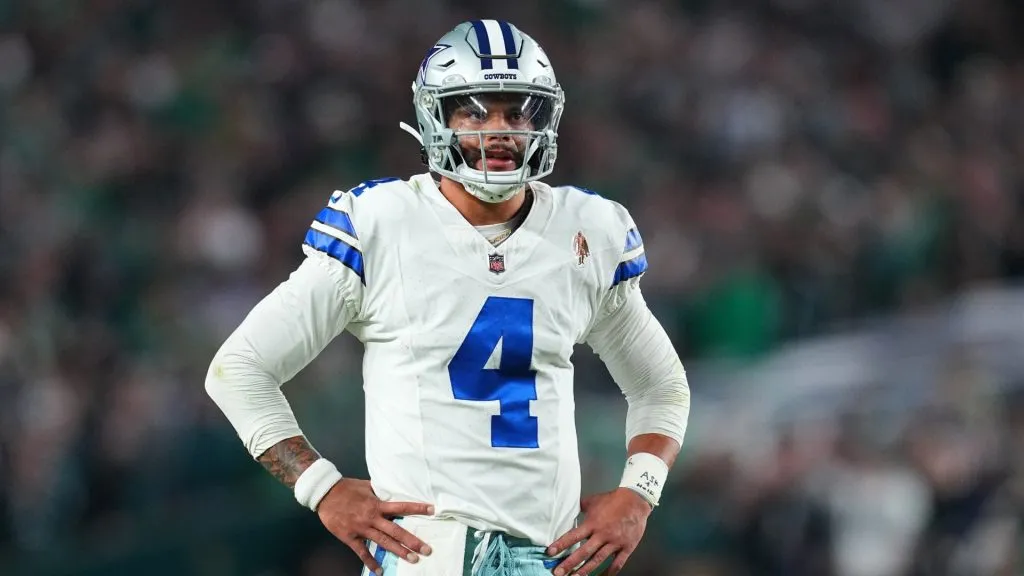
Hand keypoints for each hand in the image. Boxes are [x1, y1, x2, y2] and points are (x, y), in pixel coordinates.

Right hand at [317, 478, 434, 575]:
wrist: (325, 494)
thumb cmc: (346, 488)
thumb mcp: (366, 486)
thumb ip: (379, 491)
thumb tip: (392, 490)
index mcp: (377, 504)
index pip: (401, 507)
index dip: (417, 508)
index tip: (432, 510)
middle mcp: (372, 517)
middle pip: (396, 531)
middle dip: (412, 541)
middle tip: (426, 549)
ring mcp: (362, 529)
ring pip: (383, 542)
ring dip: (399, 551)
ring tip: (412, 559)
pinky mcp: (350, 537)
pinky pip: (362, 552)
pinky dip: (371, 562)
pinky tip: (379, 571)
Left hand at [546, 488, 651, 575]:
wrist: (635, 500)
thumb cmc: (613, 499)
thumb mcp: (593, 500)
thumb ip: (580, 506)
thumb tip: (567, 508)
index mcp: (592, 523)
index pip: (573, 536)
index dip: (561, 544)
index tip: (550, 552)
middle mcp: (602, 535)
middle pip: (583, 552)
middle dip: (569, 563)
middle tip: (558, 573)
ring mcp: (614, 542)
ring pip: (598, 560)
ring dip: (585, 571)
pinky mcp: (626, 548)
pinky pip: (617, 563)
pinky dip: (609, 572)